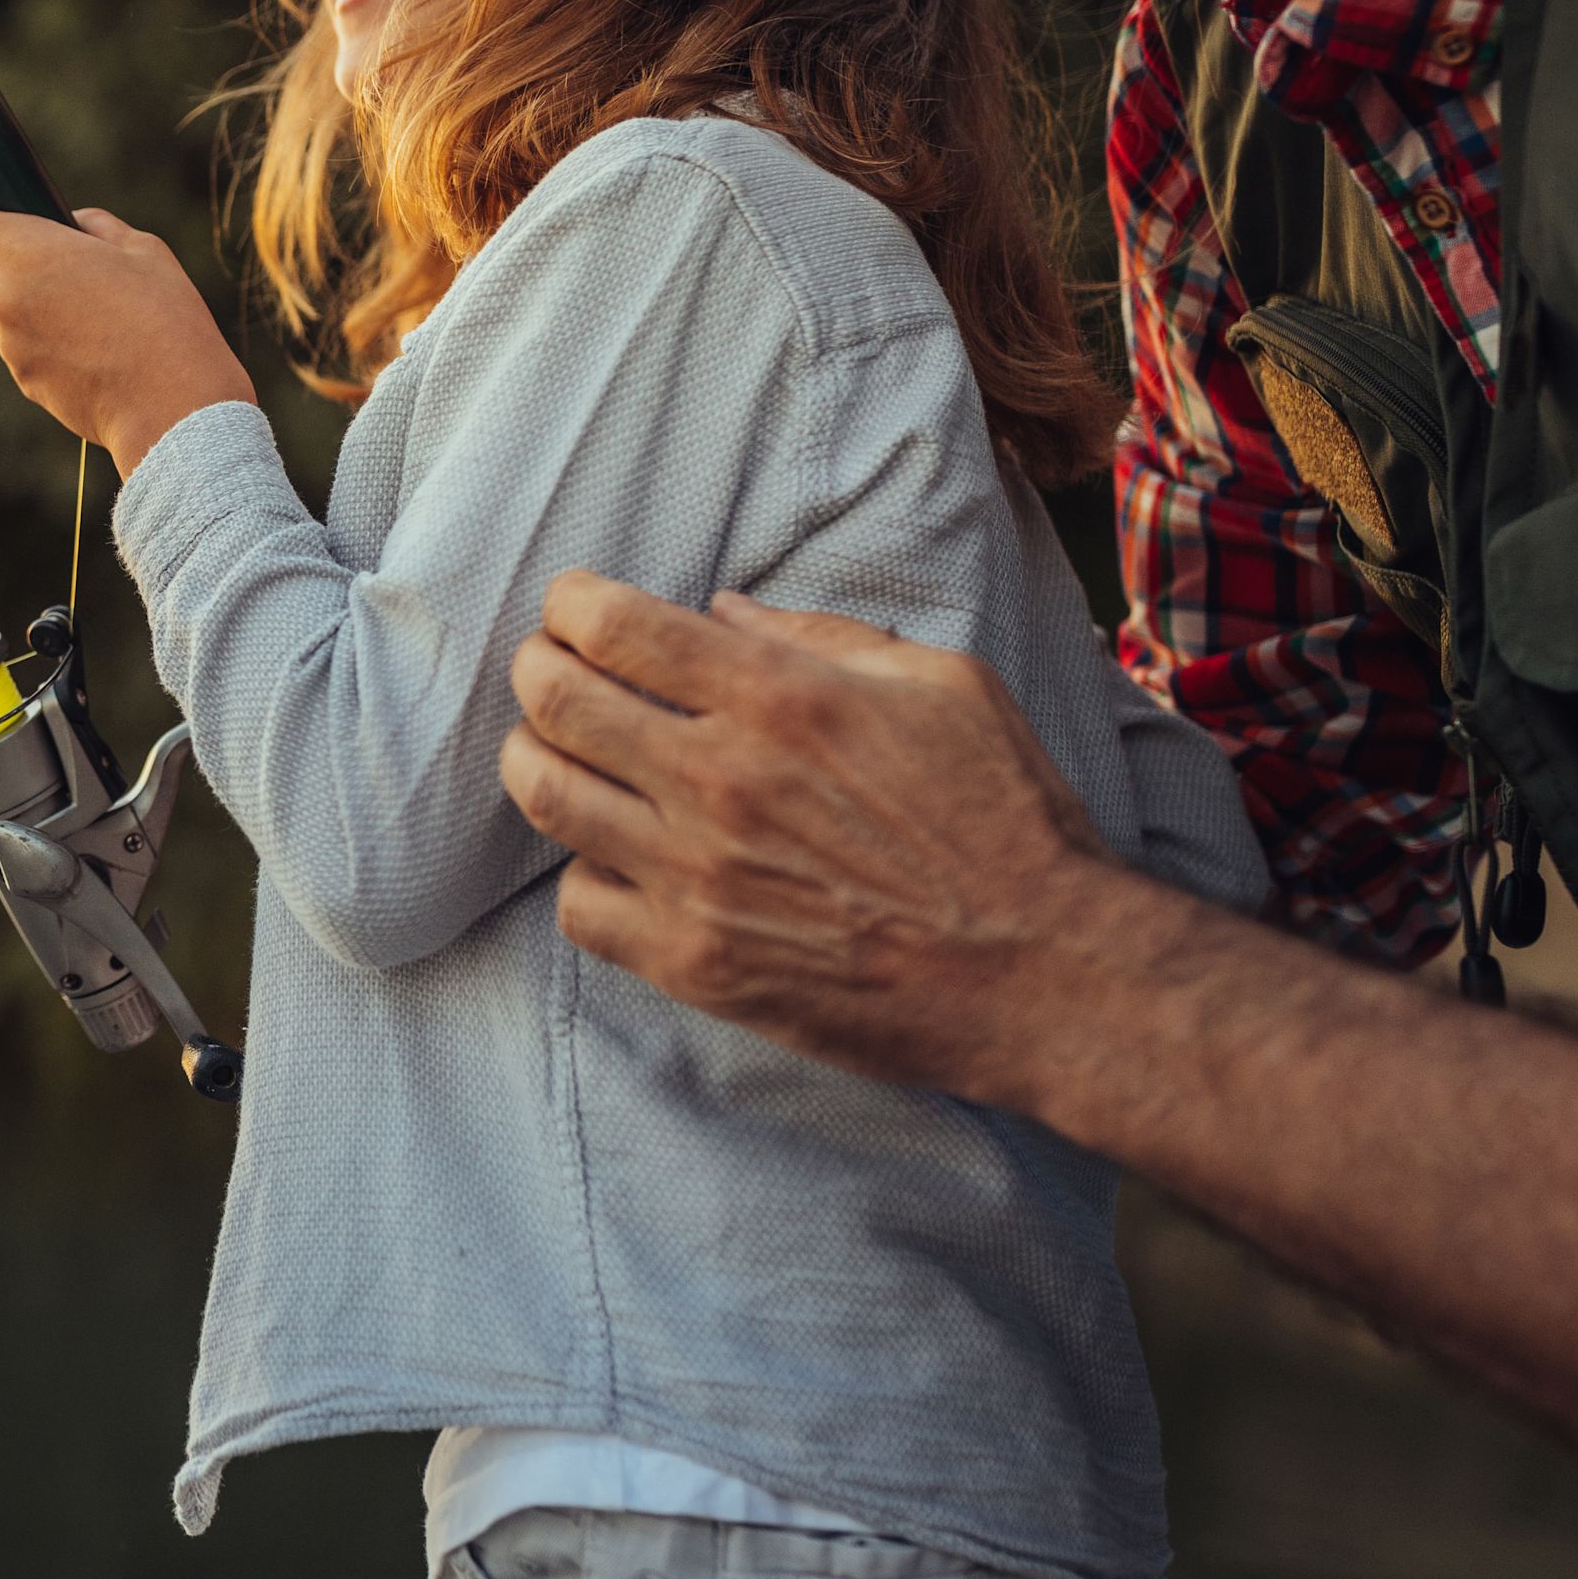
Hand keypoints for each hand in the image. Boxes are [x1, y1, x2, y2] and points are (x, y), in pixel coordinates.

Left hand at [0, 202, 254, 471]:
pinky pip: (36, 352)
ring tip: (108, 324)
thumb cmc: (160, 317)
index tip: (6, 224)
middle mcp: (2, 297)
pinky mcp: (25, 383)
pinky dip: (60, 350)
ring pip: (21, 314)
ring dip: (51, 313)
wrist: (169, 405)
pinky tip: (105, 358)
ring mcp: (10, 346)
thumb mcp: (141, 248)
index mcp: (23, 250)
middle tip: (93, 279)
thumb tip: (74, 226)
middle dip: (37, 270)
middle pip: (1, 271)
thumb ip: (93, 226)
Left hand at [496, 570, 1127, 1103]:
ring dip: (534, 759)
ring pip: (546, 796)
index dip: (572, 604)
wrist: (1042, 974)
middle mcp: (722, 779)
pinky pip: (579, 904)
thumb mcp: (944, 685)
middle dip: (536, 668)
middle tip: (549, 669)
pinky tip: (614, 858)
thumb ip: (822, 638)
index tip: (574, 609)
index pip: (613, 625)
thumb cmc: (1006, 819)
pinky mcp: (694, 961)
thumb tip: (721, 614)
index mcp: (780, 697)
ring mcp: (698, 876)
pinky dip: (582, 872)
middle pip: (556, 700)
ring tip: (553, 751)